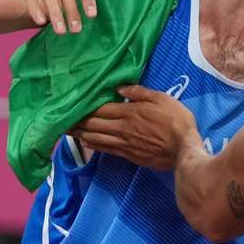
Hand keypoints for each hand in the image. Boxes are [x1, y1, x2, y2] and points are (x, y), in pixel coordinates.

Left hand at [70, 85, 199, 169]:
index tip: (71, 104)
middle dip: (76, 121)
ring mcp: (123, 143)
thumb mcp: (162, 99)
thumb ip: (140, 93)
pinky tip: (85, 142)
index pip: (100, 108)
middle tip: (61, 118)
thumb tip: (120, 88)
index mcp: (129, 112)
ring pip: (95, 138)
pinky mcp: (127, 155)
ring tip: (68, 130)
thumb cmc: (176, 121)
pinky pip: (105, 149)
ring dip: (80, 133)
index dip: (85, 107)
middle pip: (93, 124)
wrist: (182, 150)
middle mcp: (121, 128)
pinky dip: (92, 144)